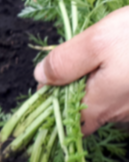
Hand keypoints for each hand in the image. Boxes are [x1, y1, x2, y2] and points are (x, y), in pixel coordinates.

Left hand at [34, 6, 128, 134]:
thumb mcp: (98, 42)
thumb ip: (65, 62)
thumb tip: (40, 77)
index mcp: (101, 105)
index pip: (66, 120)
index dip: (53, 101)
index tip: (51, 79)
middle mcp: (123, 117)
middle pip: (89, 107)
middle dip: (82, 83)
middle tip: (90, 53)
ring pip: (112, 99)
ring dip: (106, 78)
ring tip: (117, 51)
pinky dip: (124, 77)